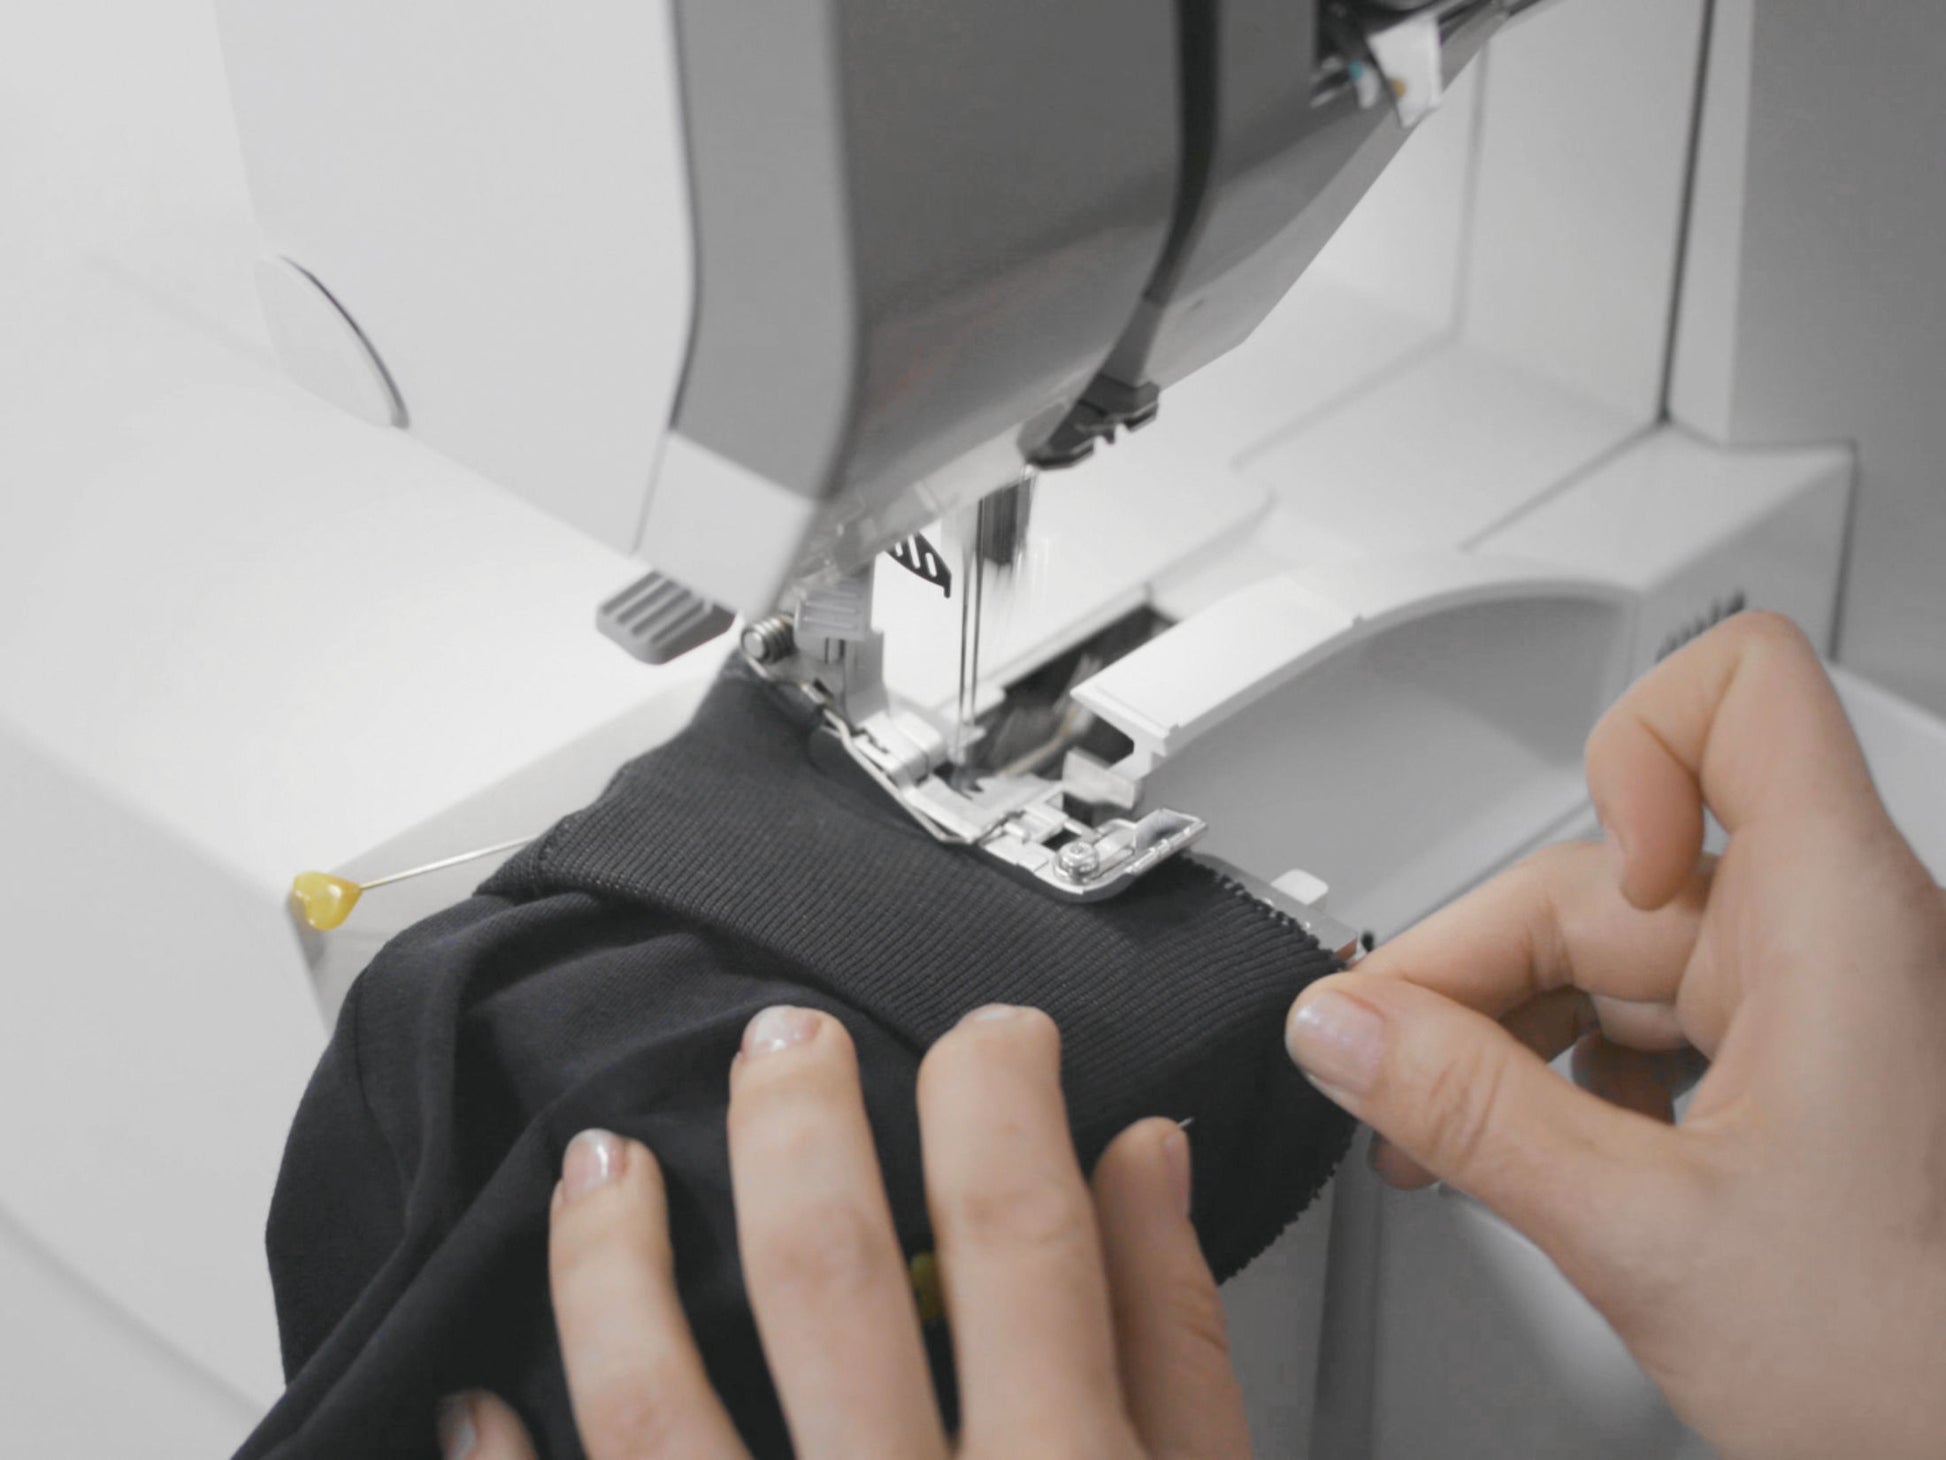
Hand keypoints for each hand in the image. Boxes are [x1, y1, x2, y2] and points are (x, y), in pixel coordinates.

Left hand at [437, 1004, 1252, 1457]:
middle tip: (780, 1045)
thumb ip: (1175, 1340)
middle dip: (794, 1121)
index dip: (1000, 1092)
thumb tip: (1145, 1160)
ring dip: (609, 1259)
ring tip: (602, 1167)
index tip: (993, 1039)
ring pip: (652, 1396)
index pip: (1020, 1229)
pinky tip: (477, 1409)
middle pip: (824, 1273)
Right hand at [1284, 612, 1945, 1458]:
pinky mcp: (1802, 1059)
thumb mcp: (1647, 1239)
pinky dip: (1570, 1073)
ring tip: (1447, 1138)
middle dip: (1478, 970)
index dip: (1622, 750)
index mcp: (1836, 922)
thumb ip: (1470, 1117)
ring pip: (1611, 950)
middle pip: (1603, 868)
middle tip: (1392, 1075)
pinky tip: (1540, 1157)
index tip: (1565, 882)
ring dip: (1508, 1033)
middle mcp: (1836, 933)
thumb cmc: (1918, 1370)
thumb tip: (1343, 1029)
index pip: (1734, 691)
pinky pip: (1651, 1014)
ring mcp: (1820, 997)